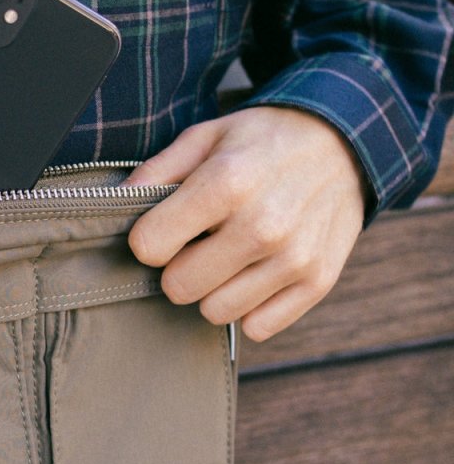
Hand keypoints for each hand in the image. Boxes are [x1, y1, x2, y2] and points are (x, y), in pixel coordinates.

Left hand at [125, 106, 366, 341]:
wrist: (345, 142)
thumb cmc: (264, 140)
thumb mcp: (207, 136)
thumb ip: (158, 170)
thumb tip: (119, 203)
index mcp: (227, 183)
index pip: (149, 247)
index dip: (150, 238)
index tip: (166, 227)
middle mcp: (262, 226)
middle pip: (179, 287)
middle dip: (179, 267)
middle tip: (199, 243)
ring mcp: (294, 258)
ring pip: (216, 312)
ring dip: (214, 289)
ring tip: (230, 255)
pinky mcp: (318, 282)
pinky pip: (257, 327)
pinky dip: (250, 306)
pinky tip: (255, 273)